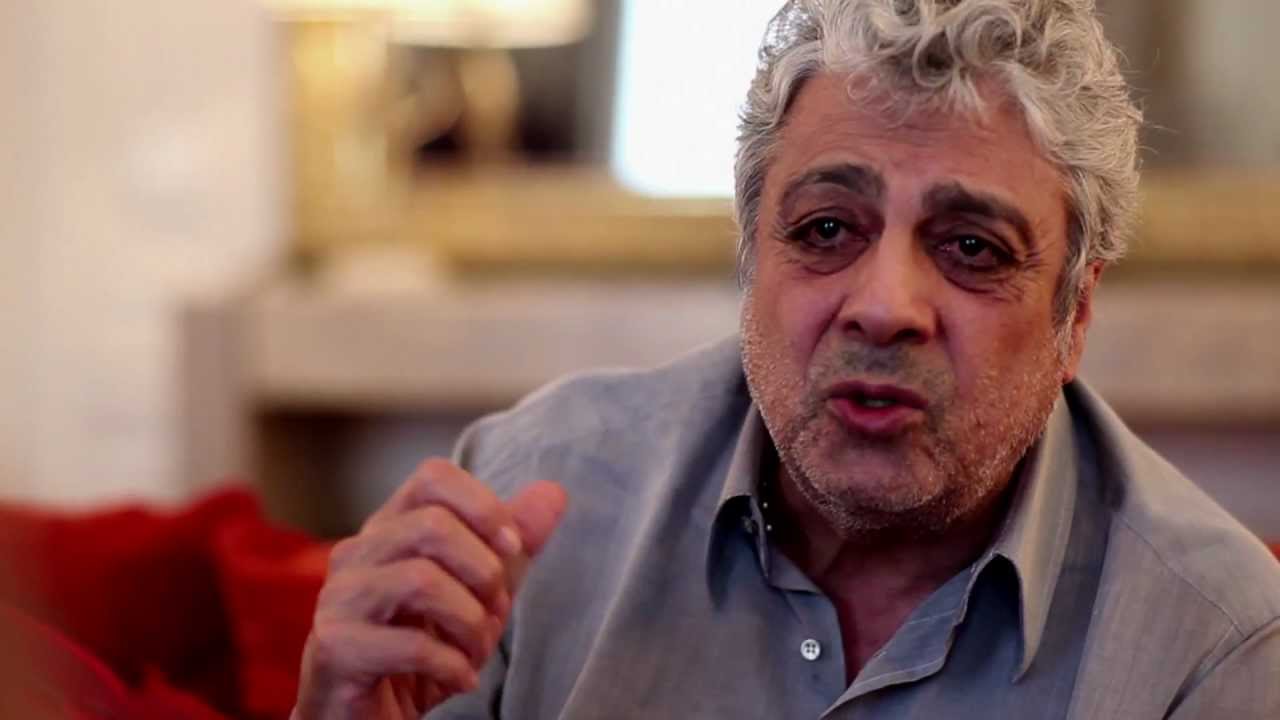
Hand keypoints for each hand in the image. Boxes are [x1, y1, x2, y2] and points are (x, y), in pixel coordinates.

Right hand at [292, 459, 567, 719]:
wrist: (372, 718)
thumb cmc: (422, 648)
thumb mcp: (479, 591)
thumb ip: (511, 544)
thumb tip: (554, 493)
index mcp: (389, 529)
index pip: (433, 477)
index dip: (484, 506)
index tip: (512, 548)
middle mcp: (356, 554)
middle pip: (433, 526)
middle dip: (484, 573)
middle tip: (494, 613)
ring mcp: (340, 599)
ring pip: (420, 580)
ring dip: (470, 623)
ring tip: (476, 651)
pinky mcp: (336, 648)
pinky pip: (410, 644)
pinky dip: (452, 666)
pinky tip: (460, 679)